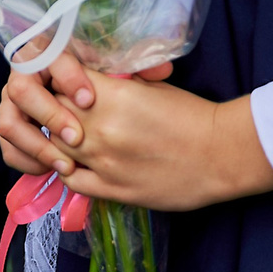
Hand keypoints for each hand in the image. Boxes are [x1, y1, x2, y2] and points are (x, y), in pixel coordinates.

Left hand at [0, 61, 272, 213]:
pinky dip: (69, 170)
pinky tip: (77, 162)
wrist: (221, 155)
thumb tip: (81, 80)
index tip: (59, 82)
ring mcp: (103, 163)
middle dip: (52, 110)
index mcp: (110, 96)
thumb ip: (110, 84)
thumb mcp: (147, 86)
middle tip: (59, 108)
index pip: (58, 82)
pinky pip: (71, 180)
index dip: (56, 82)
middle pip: (51, 114)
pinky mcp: (111, 191)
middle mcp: (99, 129)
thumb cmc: (190, 114)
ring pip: (55, 149)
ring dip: (57, 141)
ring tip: (67, 134)